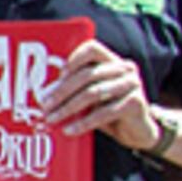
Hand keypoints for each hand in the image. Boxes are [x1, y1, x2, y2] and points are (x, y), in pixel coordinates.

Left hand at [39, 41, 157, 145]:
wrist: (136, 131)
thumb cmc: (107, 109)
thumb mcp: (91, 96)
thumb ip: (76, 89)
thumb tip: (44, 93)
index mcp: (112, 61)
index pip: (92, 49)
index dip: (73, 59)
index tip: (58, 76)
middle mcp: (125, 69)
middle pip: (88, 74)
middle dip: (62, 91)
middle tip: (45, 105)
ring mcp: (133, 84)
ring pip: (94, 93)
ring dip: (68, 108)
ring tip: (52, 119)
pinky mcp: (136, 103)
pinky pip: (104, 112)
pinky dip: (84, 123)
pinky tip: (70, 130)